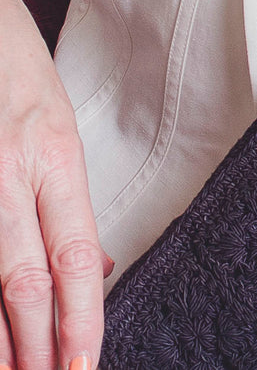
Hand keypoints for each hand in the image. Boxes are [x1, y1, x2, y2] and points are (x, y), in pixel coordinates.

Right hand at [0, 0, 111, 369]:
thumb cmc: (14, 71)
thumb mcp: (58, 124)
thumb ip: (69, 199)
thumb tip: (94, 268)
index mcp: (51, 154)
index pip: (72, 253)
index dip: (80, 317)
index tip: (84, 366)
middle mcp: (8, 172)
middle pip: (23, 280)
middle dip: (35, 350)